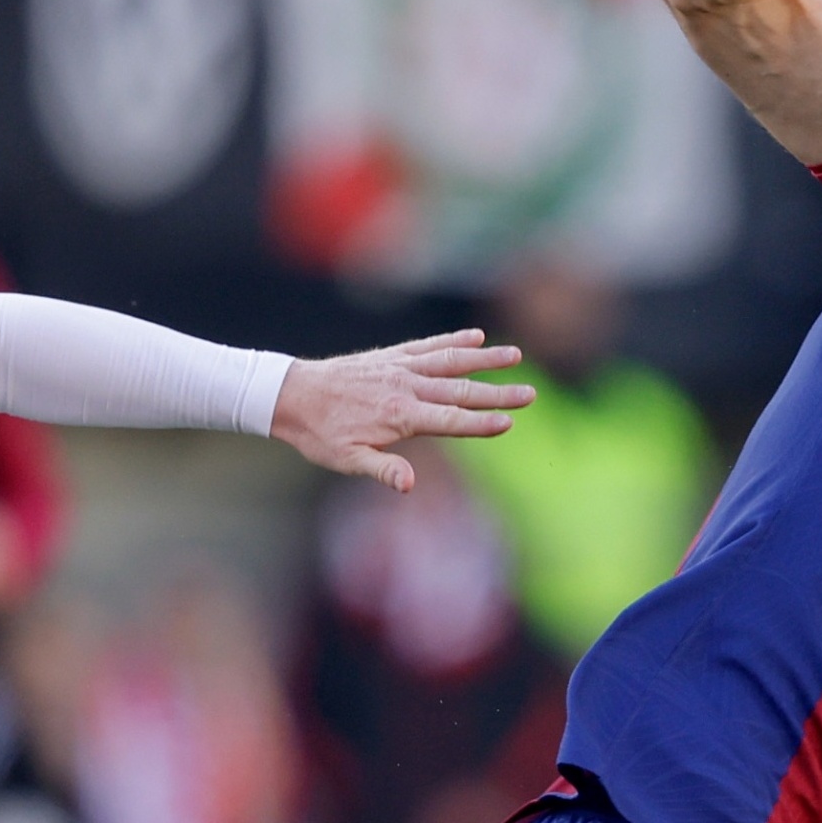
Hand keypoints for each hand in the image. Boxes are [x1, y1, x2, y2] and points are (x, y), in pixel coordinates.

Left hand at [272, 332, 533, 492]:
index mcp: (400, 416)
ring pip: (450, 362)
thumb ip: (383, 469)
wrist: (291, 394)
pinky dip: (453, 341)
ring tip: (515, 354)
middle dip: (498, 394)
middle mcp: (405, 387)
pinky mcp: (391, 356)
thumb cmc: (319, 434)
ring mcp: (400, 368)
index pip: (451, 421)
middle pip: (461, 391)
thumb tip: (409, 485)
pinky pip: (428, 346)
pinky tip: (475, 337)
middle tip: (530, 393)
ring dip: (484, 358)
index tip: (509, 423)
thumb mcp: (347, 460)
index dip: (481, 424)